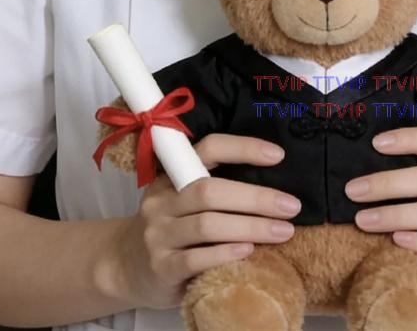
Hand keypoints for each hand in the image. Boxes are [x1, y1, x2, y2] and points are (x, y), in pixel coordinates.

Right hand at [105, 135, 299, 310]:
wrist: (125, 267)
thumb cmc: (171, 228)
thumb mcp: (182, 200)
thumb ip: (214, 188)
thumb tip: (273, 185)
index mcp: (172, 175)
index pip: (208, 149)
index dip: (243, 148)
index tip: (278, 155)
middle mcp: (161, 200)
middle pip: (210, 191)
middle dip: (256, 198)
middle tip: (291, 206)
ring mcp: (158, 234)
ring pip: (207, 224)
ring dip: (251, 227)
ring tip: (284, 231)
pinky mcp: (160, 268)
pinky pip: (195, 259)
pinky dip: (225, 253)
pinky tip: (248, 251)